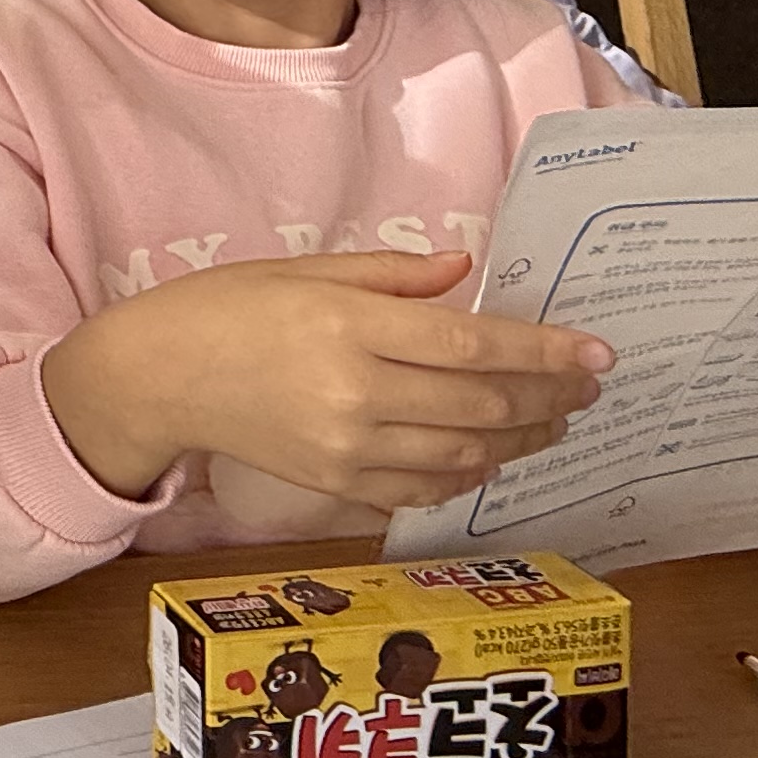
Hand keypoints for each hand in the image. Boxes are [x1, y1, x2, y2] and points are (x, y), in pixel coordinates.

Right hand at [35, 248, 612, 510]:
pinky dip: (470, 473)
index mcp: (350, 325)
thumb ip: (394, 275)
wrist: (159, 375)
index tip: (597, 351)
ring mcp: (346, 449)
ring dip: (522, 439)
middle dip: (550, 397)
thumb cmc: (228, 307)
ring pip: (465, 454)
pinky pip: (425, 489)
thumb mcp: (308, 268)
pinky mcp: (334, 486)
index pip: (474, 346)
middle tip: (588, 387)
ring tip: (555, 421)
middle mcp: (354, 393)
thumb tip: (467, 272)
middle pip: (483, 405)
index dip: (546, 352)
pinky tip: (492, 453)